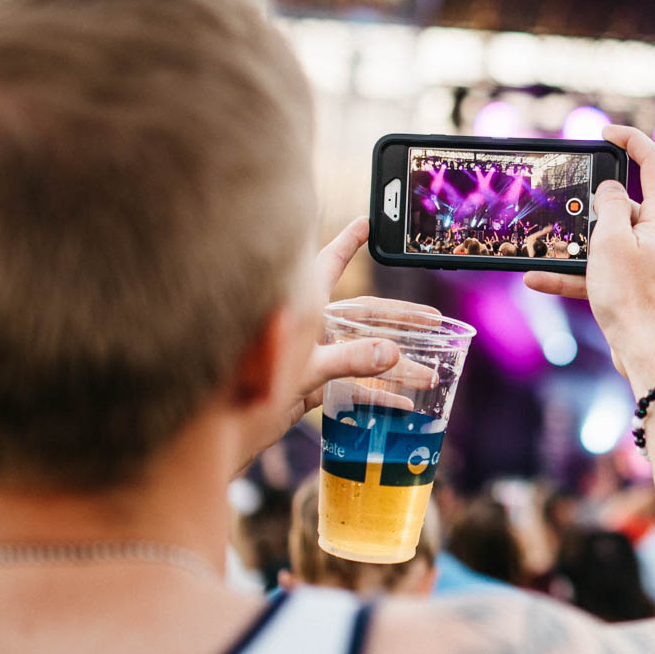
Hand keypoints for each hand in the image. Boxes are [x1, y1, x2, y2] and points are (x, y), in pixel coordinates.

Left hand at [251, 219, 438, 462]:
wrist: (220, 431)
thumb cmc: (249, 390)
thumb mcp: (306, 369)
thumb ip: (349, 360)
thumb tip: (392, 353)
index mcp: (301, 307)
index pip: (328, 263)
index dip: (349, 242)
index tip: (367, 222)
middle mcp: (308, 326)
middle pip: (364, 315)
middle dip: (401, 319)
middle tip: (434, 320)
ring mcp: (309, 354)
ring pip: (362, 351)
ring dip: (396, 364)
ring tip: (430, 373)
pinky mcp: (308, 384)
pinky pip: (352, 383)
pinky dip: (377, 394)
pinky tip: (402, 405)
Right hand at [525, 125, 654, 393]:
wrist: (648, 353)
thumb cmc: (633, 297)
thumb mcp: (611, 241)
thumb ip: (609, 206)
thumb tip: (610, 191)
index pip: (653, 163)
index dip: (631, 140)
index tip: (605, 133)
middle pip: (625, 206)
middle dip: (591, 213)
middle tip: (567, 222)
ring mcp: (653, 262)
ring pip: (609, 242)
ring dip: (575, 250)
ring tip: (540, 257)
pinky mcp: (640, 285)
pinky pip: (604, 270)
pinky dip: (575, 274)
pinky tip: (537, 279)